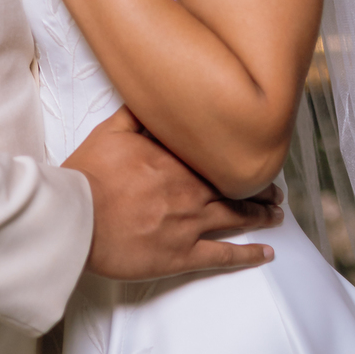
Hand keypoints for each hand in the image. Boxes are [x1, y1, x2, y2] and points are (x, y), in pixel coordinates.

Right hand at [64, 108, 280, 279]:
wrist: (77, 217)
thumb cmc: (88, 177)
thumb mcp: (108, 132)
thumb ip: (135, 114)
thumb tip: (152, 98)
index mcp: (175, 160)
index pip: (217, 156)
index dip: (237, 158)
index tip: (251, 156)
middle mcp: (190, 189)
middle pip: (234, 187)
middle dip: (259, 189)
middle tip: (275, 190)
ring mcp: (189, 223)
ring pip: (236, 216)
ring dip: (261, 215)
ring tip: (277, 214)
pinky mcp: (182, 254)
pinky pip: (224, 255)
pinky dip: (249, 255)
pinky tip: (267, 253)